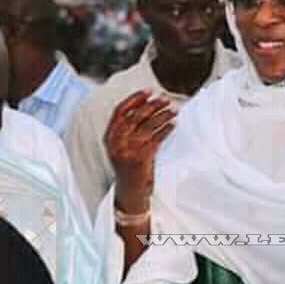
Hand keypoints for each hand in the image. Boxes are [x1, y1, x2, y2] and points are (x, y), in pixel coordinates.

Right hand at [104, 90, 175, 212]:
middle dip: (153, 105)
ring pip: (148, 126)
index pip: (120, 111)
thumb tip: (146, 106)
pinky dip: (166, 129)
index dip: (135, 99)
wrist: (130, 192)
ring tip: (174, 109)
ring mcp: (128, 150)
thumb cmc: (128, 166)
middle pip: (136, 116)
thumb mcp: (121, 146)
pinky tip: (173, 124)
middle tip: (166, 99)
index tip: (149, 91)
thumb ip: (127, 129)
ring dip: (163, 115)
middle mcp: (116, 142)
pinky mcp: (140, 158)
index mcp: (109, 137)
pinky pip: (156, 139)